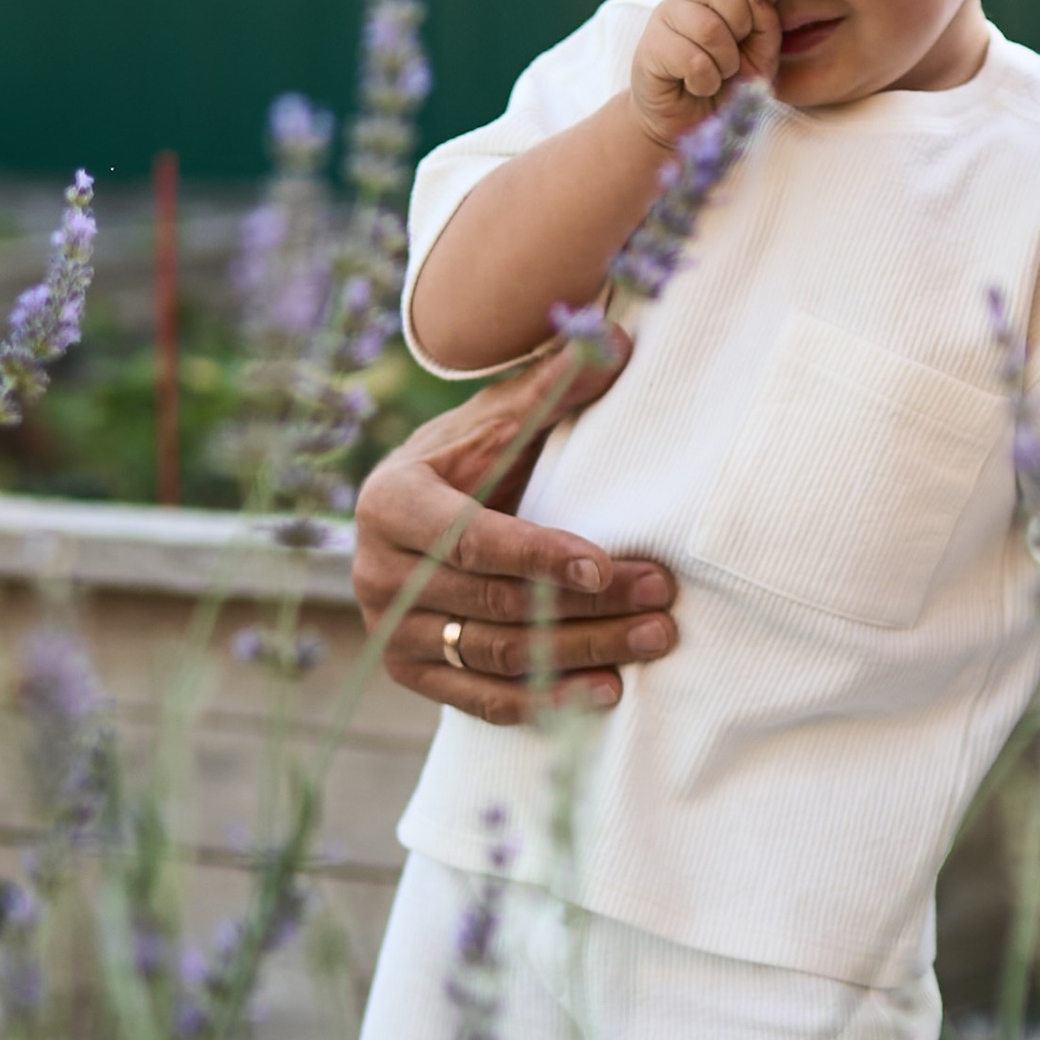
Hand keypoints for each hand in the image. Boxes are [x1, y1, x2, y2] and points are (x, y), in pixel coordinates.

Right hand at [350, 336, 680, 722]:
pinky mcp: (410, 672)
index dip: (540, 556)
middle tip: (661, 599)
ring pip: (497, 654)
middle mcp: (377, 571)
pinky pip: (483, 698)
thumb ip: (550, 385)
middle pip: (495, 603)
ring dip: (582, 652)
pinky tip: (608, 690)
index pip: (471, 539)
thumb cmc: (468, 459)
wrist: (418, 514)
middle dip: (586, 606)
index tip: (607, 564)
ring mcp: (389, 629)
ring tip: (654, 639)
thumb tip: (613, 340)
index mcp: (391, 502)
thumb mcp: (498, 418)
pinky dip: (546, 699)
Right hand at [629, 0, 813, 144]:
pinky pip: (692, 59)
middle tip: (731, 56)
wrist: (686, 122)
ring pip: (708, 27)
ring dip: (722, 63)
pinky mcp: (650, 46)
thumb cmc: (724, 87)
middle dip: (740, 26)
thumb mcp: (759, 59)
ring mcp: (666, 17)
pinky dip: (704, 81)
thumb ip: (765, 26)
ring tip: (714, 75)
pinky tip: (696, 85)